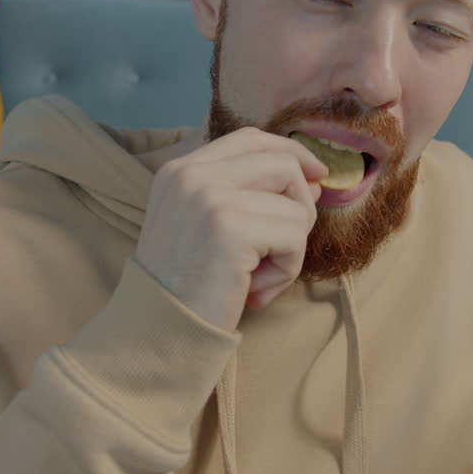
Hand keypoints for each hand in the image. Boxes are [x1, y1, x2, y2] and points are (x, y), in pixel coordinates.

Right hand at [135, 126, 327, 331]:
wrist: (156, 334)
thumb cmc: (187, 288)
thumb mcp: (205, 227)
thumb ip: (247, 196)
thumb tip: (314, 180)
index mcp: (180, 170)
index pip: (251, 139)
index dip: (291, 152)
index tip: (316, 176)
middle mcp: (191, 175)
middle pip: (282, 163)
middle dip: (300, 206)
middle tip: (282, 248)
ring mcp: (209, 197)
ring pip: (296, 205)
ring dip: (289, 249)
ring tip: (256, 277)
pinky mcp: (231, 228)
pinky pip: (294, 237)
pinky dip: (286, 270)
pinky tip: (254, 291)